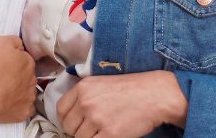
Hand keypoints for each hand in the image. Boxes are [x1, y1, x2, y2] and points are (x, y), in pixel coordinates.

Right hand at [0, 35, 36, 122]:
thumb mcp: (1, 42)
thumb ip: (14, 41)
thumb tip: (20, 45)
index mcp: (28, 63)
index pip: (26, 60)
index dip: (16, 61)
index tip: (6, 64)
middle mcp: (32, 80)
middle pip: (28, 77)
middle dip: (19, 77)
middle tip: (4, 77)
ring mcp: (29, 98)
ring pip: (28, 93)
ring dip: (20, 92)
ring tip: (5, 92)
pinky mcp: (24, 113)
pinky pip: (26, 109)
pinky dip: (19, 107)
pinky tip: (10, 105)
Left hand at [57, 71, 187, 137]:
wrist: (154, 95)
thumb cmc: (131, 89)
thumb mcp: (100, 83)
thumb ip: (84, 95)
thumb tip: (72, 114)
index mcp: (82, 88)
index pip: (60, 109)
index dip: (66, 119)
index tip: (73, 123)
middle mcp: (86, 102)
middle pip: (68, 125)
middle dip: (77, 130)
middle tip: (90, 129)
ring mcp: (97, 118)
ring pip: (80, 137)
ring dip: (89, 137)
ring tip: (102, 131)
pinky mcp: (109, 133)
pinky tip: (108, 135)